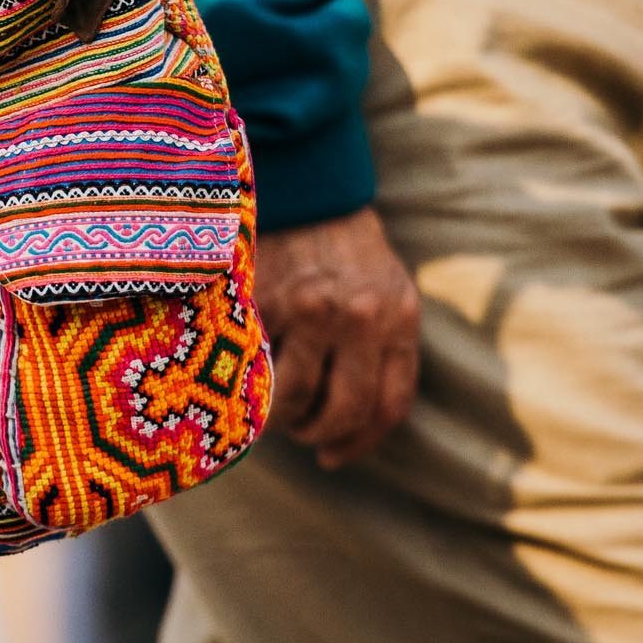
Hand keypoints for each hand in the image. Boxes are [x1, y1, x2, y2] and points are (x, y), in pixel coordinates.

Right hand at [256, 207, 420, 468]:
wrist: (306, 189)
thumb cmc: (348, 250)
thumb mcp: (389, 293)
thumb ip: (385, 348)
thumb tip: (358, 423)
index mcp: (398, 319)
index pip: (389, 406)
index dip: (359, 442)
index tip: (335, 454)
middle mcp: (359, 318)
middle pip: (343, 410)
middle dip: (319, 434)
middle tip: (302, 434)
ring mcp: (310, 310)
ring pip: (294, 395)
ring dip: (280, 417)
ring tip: (271, 409)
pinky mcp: (266, 299)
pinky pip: (254, 362)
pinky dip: (247, 380)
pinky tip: (244, 378)